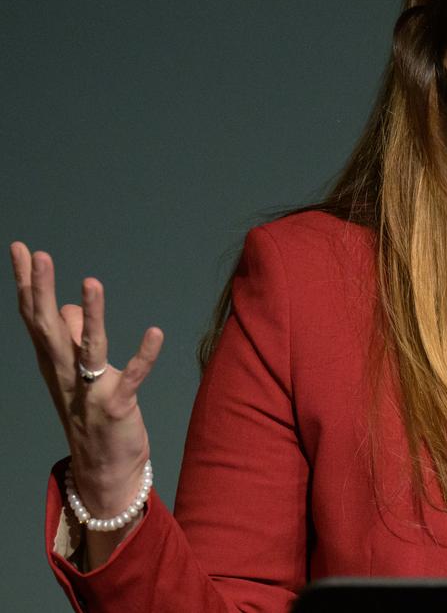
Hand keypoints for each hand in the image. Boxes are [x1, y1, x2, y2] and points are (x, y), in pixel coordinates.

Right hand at [10, 242, 163, 548]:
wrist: (103, 470)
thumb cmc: (92, 416)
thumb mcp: (79, 373)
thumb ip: (73, 340)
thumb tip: (71, 307)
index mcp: (55, 362)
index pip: (35, 316)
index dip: (29, 282)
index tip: (21, 248)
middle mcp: (66, 374)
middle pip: (49, 326)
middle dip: (43, 290)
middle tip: (38, 254)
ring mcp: (90, 390)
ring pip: (87, 348)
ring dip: (91, 315)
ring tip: (91, 282)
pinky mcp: (117, 407)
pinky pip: (131, 378)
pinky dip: (143, 356)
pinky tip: (155, 332)